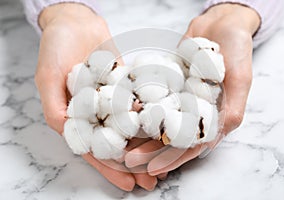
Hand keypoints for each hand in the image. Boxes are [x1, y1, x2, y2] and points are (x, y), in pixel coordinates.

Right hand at [35, 3, 155, 190]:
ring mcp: (112, 102)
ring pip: (131, 130)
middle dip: (134, 164)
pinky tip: (163, 130)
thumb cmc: (56, 47)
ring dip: (145, 147)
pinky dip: (150, 119)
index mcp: (76, 119)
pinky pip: (139, 106)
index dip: (110, 169)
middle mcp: (96, 114)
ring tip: (163, 163)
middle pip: (117, 145)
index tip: (129, 184)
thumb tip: (67, 132)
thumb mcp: (48, 78)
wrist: (76, 22)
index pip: (94, 150)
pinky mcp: (125, 88)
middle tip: (153, 181)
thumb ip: (56, 107)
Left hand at [125, 3, 260, 175]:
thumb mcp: (241, 77)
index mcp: (214, 118)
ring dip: (141, 134)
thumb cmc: (236, 48)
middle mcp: (195, 112)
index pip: (192, 145)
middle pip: (170, 137)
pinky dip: (139, 107)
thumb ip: (233, 107)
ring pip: (158, 121)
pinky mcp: (168, 85)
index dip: (173, 158)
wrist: (220, 23)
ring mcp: (180, 99)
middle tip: (128, 159)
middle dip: (150, 150)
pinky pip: (152, 98)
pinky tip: (124, 114)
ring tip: (121, 145)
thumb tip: (220, 134)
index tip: (152, 168)